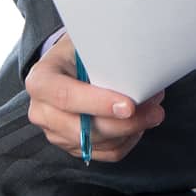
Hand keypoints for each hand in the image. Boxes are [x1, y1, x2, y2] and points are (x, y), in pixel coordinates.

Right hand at [24, 33, 165, 161]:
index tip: (129, 105)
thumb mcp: (88, 43)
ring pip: (97, 144)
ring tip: (152, 112)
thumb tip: (140, 69)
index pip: (65, 96)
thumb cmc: (82, 50)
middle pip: (82, 129)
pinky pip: (104, 153)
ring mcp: (54, 132)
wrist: (70, 62)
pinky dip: (127, 141)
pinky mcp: (72, 145)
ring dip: (130, 131)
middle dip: (123, 124)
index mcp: (41, 80)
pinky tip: (140, 125)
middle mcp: (41, 110)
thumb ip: (106, 54)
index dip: (98, 103)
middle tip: (155, 111)